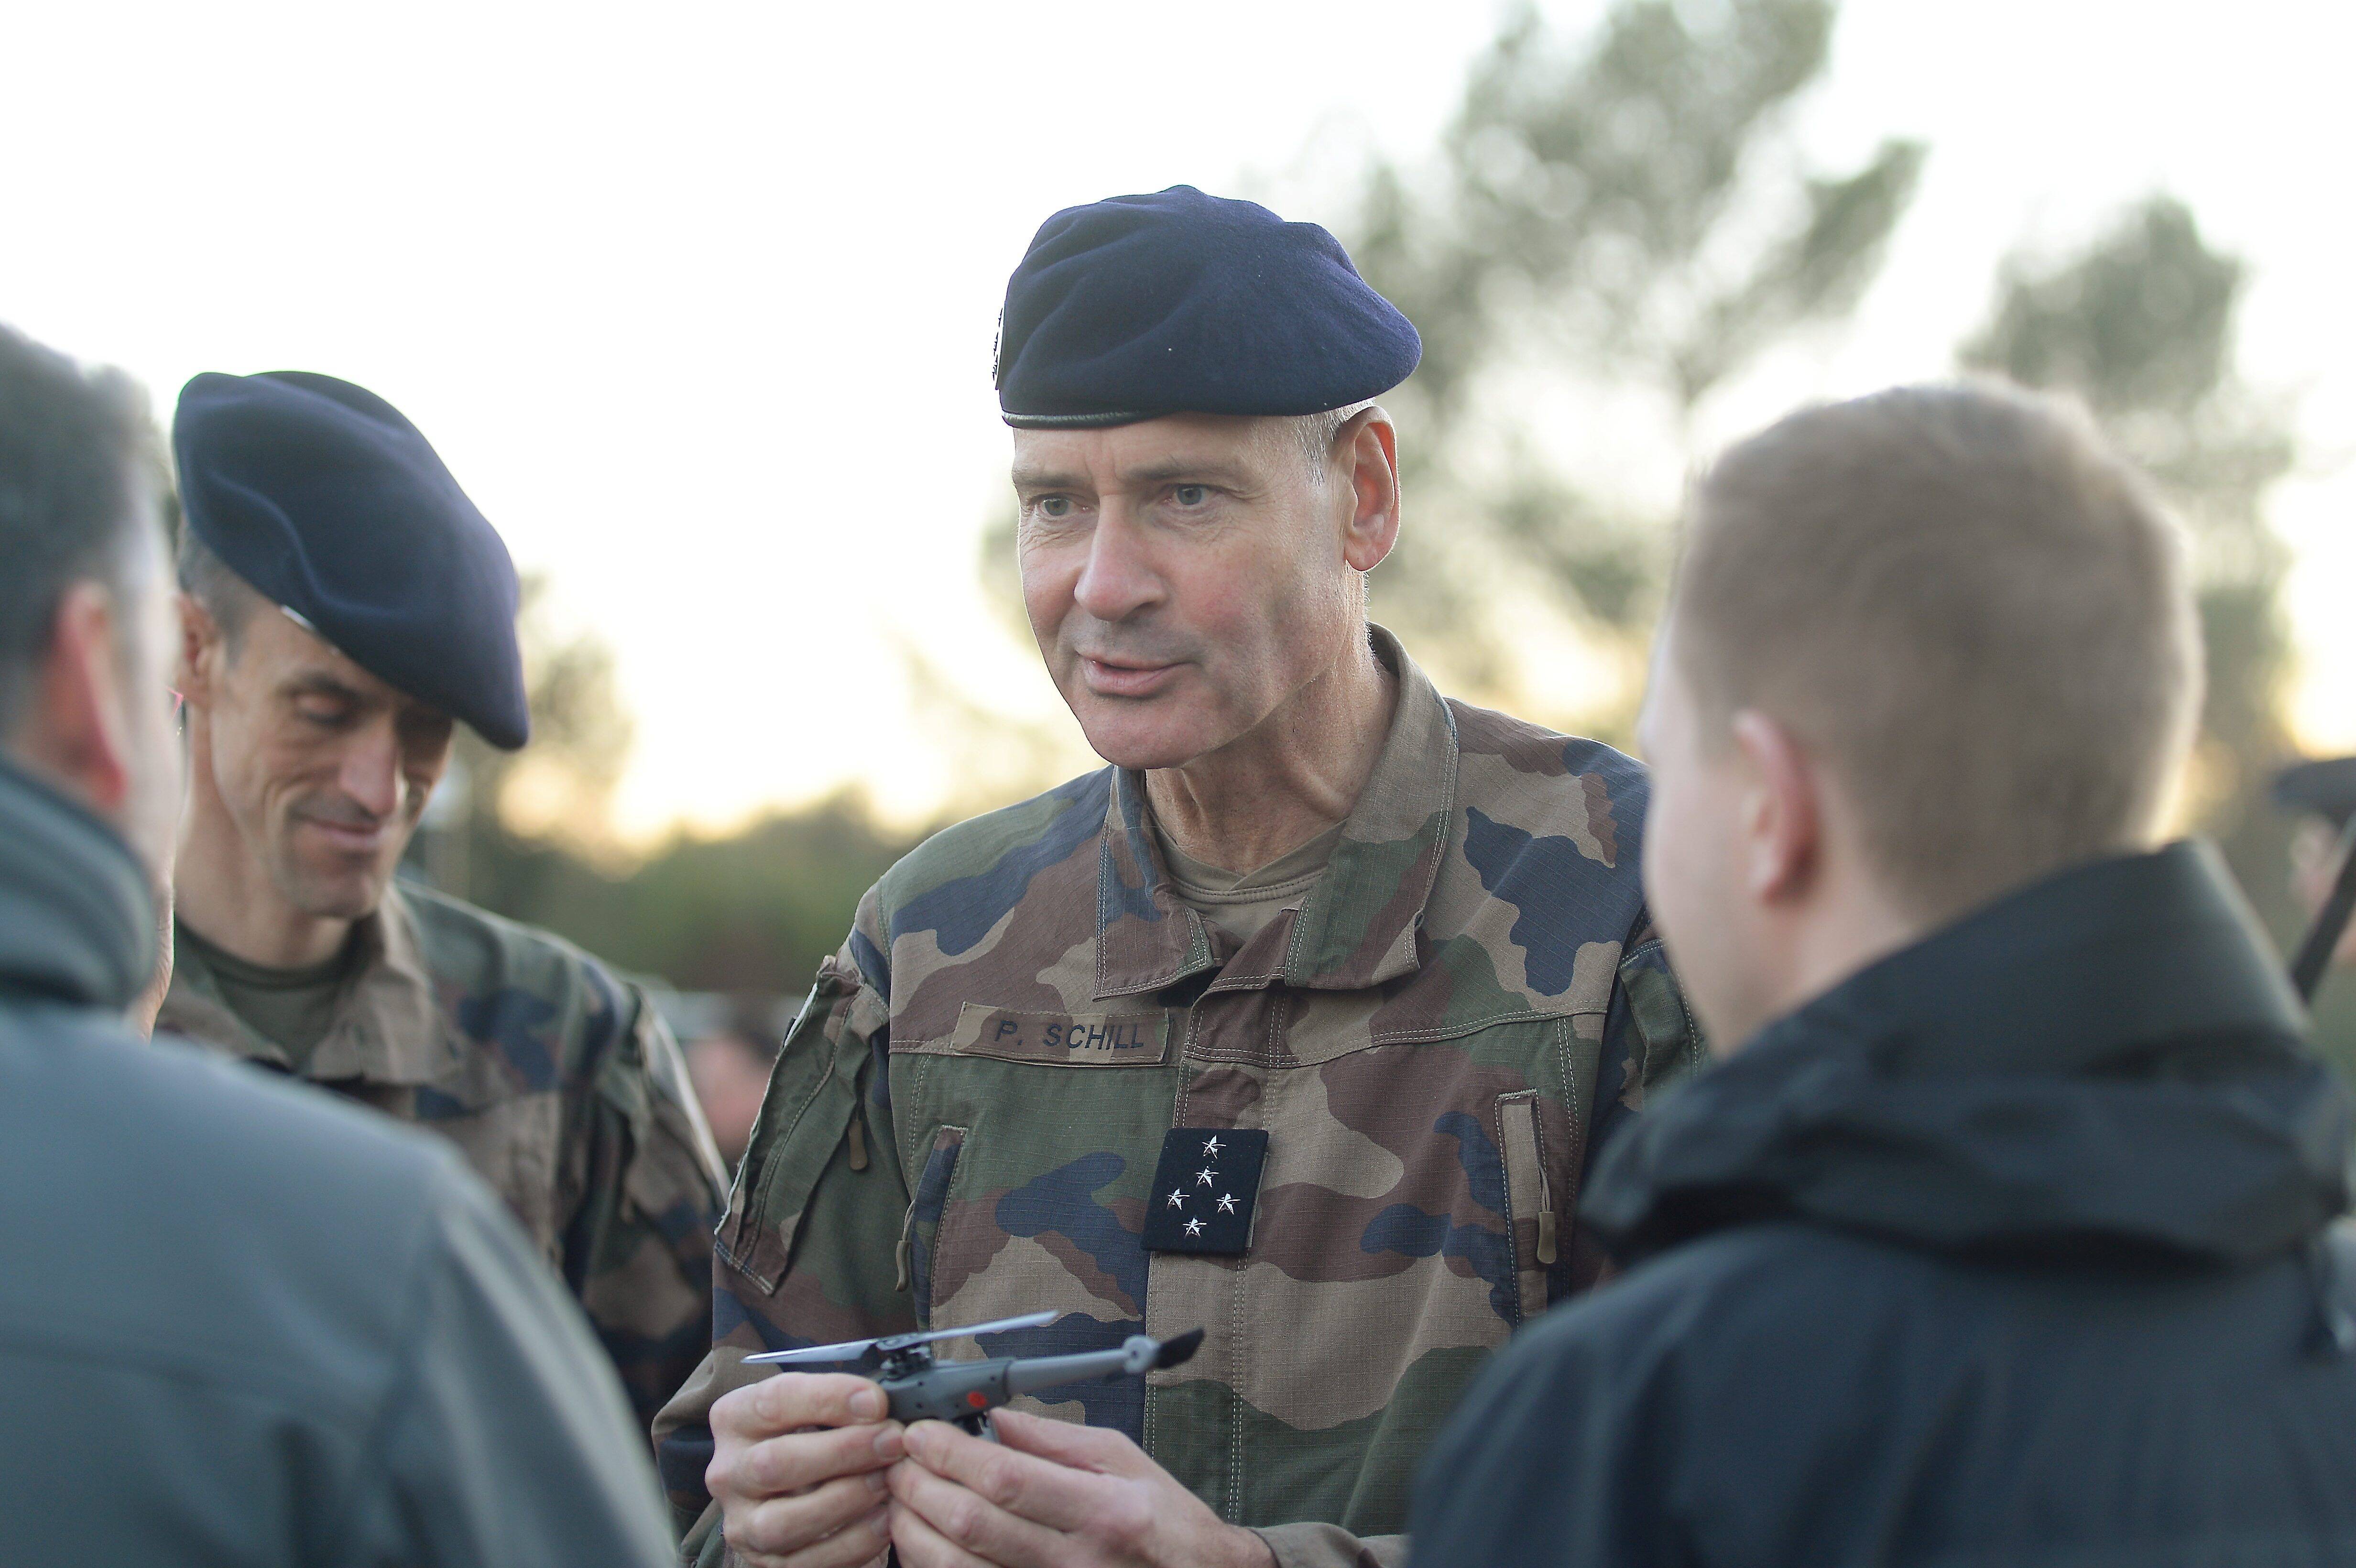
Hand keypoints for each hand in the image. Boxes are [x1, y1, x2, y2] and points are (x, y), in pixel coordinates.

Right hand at [706, 1371, 904, 1567]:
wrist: (800, 1494)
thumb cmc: (812, 1440)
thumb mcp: (815, 1412)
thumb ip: (840, 1405)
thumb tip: (881, 1405)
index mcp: (736, 1419)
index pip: (773, 1401)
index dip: (829, 1399)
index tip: (876, 1402)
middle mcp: (729, 1472)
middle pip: (774, 1463)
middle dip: (843, 1451)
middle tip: (891, 1441)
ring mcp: (742, 1523)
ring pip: (783, 1521)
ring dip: (845, 1499)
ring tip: (888, 1482)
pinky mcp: (764, 1562)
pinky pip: (807, 1561)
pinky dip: (852, 1541)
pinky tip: (883, 1520)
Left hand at [886, 1408, 1278, 1567]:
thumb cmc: (1163, 1518)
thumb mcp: (1120, 1459)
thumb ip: (1053, 1439)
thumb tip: (993, 1419)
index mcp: (1100, 1510)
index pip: (1007, 1479)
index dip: (953, 1453)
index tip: (923, 1432)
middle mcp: (1074, 1559)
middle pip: (973, 1525)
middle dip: (922, 1485)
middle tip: (898, 1457)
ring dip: (914, 1529)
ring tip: (900, 1494)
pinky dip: (934, 1564)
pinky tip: (920, 1538)